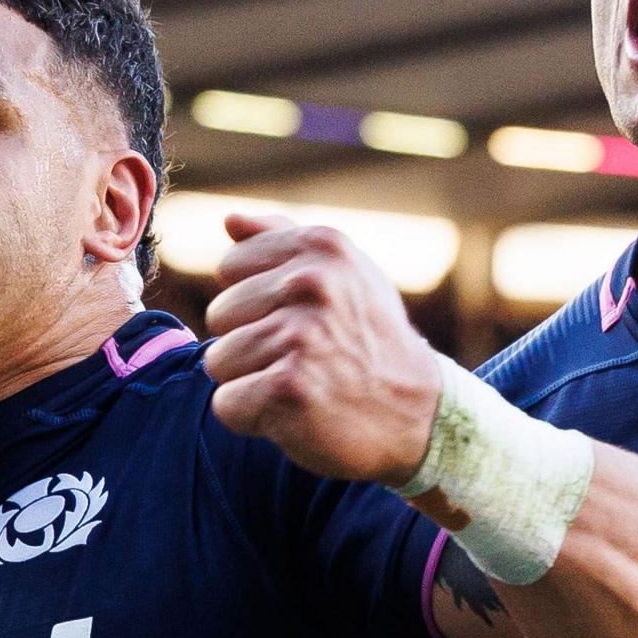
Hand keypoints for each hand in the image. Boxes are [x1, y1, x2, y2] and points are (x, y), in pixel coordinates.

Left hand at [198, 208, 439, 486]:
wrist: (420, 414)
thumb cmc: (370, 341)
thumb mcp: (344, 275)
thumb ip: (283, 241)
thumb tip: (229, 219)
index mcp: (321, 246)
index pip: (230, 266)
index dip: (256, 302)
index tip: (301, 319)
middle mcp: (312, 283)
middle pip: (219, 315)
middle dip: (250, 343)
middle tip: (306, 358)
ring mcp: (301, 335)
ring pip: (218, 360)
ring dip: (251, 382)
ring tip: (303, 383)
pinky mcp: (289, 388)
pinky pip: (227, 403)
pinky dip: (252, 418)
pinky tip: (297, 412)